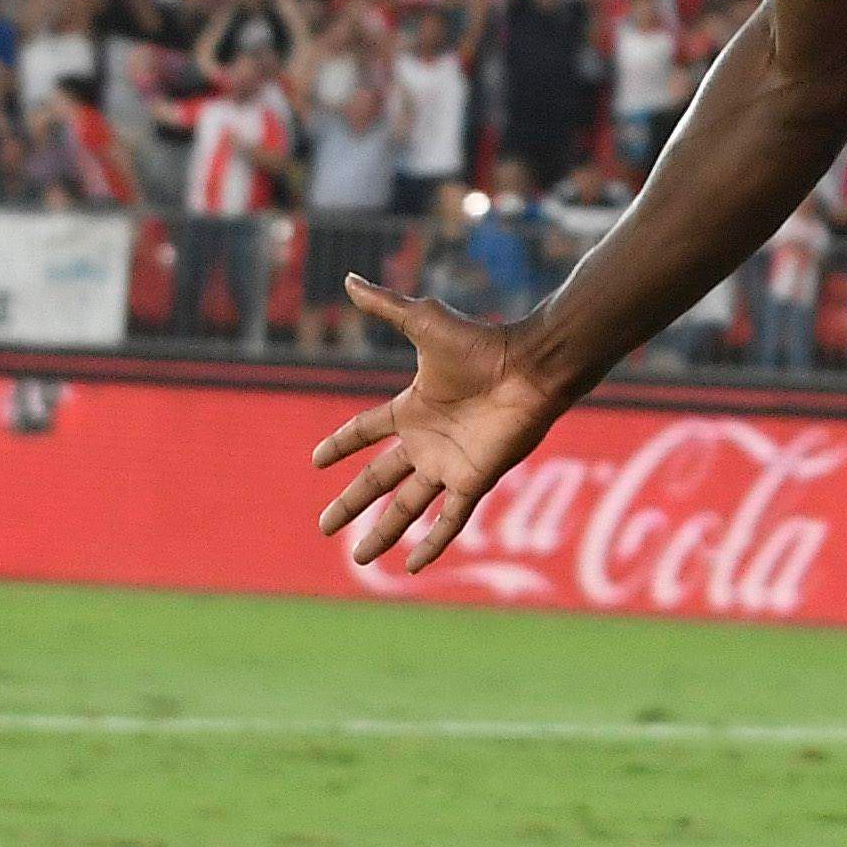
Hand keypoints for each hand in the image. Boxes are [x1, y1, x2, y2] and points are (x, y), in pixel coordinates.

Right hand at [308, 275, 565, 571]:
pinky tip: (414, 567)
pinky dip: (433, 543)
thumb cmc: (481, 343)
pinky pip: (450, 519)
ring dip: (383, 533)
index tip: (316, 461)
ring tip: (360, 560)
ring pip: (407, 507)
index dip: (340, 445)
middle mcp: (426, 441)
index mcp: (411, 408)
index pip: (365, 432)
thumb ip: (386, 306)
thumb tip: (348, 278)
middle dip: (350, 504)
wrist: (530, 366)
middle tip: (322, 527)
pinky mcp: (474, 479)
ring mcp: (449, 464)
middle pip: (377, 480)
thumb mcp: (424, 323)